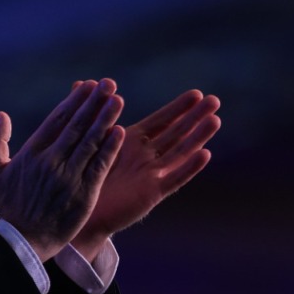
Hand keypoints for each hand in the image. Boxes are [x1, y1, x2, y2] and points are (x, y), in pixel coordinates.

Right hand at [0, 79, 125, 261]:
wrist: (24, 240)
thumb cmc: (11, 205)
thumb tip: (1, 115)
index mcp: (31, 153)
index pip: (57, 120)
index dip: (75, 101)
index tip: (89, 85)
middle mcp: (51, 161)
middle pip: (77, 126)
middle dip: (94, 103)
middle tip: (109, 84)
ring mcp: (68, 177)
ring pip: (91, 142)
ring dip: (106, 119)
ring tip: (118, 100)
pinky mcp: (84, 193)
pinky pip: (100, 166)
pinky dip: (110, 148)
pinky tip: (120, 131)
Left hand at [71, 88, 221, 260]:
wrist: (78, 211)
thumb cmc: (81, 175)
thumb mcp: (86, 140)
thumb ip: (88, 113)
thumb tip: (79, 82)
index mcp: (131, 142)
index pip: (160, 121)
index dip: (178, 108)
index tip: (196, 93)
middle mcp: (145, 156)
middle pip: (176, 133)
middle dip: (195, 117)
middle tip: (215, 100)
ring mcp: (151, 175)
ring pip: (180, 152)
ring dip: (198, 137)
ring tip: (215, 120)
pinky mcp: (151, 193)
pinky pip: (173, 178)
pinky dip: (189, 167)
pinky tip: (204, 154)